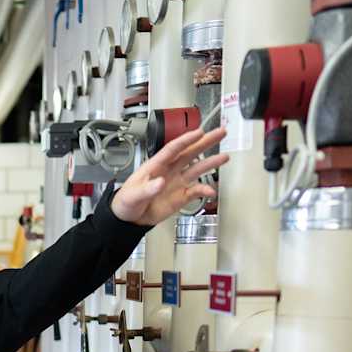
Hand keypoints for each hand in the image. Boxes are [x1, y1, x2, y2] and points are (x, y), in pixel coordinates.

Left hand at [111, 127, 229, 225]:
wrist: (129, 218)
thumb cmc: (126, 201)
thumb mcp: (132, 195)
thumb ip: (147, 189)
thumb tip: (160, 182)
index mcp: (155, 165)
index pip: (173, 149)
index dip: (186, 140)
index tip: (199, 132)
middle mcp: (169, 170)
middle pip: (190, 153)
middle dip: (205, 142)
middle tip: (220, 133)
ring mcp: (176, 182)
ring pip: (197, 169)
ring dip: (211, 163)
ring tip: (225, 157)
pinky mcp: (181, 196)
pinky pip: (195, 191)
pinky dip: (204, 191)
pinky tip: (211, 191)